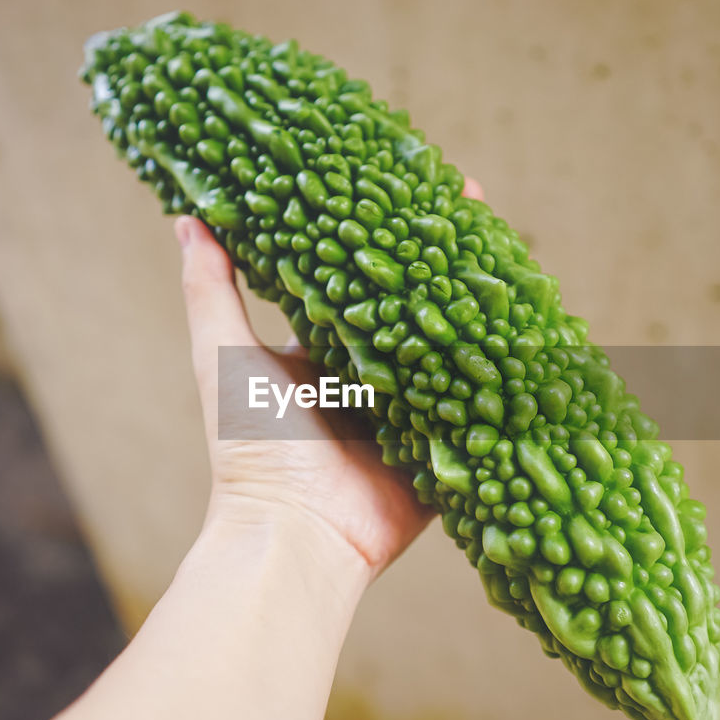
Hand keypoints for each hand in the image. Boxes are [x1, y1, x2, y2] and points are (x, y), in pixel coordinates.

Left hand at [174, 177, 484, 577]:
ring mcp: (411, 412)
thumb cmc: (252, 447)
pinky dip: (500, 375)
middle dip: (442, 258)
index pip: (359, 277)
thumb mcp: (225, 358)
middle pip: (413, 305)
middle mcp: (370, 377)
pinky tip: (530, 328)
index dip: (381, 234)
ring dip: (479, 306)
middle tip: (472, 203)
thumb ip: (210, 291)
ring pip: (453, 348)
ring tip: (509, 252)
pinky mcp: (442, 450)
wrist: (294, 534)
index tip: (402, 185)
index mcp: (324, 352)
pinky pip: (478, 406)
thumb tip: (188, 217)